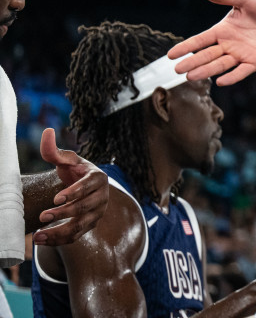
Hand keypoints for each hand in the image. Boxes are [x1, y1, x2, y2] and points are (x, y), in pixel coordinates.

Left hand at [33, 128, 108, 245]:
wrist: (82, 187)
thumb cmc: (73, 171)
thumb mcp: (66, 160)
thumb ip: (54, 150)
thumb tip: (46, 131)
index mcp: (98, 177)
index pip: (88, 186)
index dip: (74, 192)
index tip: (56, 198)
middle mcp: (102, 196)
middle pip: (84, 208)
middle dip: (63, 213)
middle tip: (42, 216)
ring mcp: (97, 213)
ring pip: (80, 226)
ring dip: (58, 232)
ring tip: (37, 236)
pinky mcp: (90, 226)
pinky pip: (76, 236)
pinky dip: (58, 240)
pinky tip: (40, 241)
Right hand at [169, 0, 255, 84]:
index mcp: (222, 30)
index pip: (199, 40)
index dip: (185, 47)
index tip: (170, 55)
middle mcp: (229, 45)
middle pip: (206, 55)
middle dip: (192, 62)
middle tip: (177, 70)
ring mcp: (241, 54)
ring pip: (220, 65)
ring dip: (206, 70)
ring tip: (191, 76)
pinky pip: (242, 71)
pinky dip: (232, 77)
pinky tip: (220, 81)